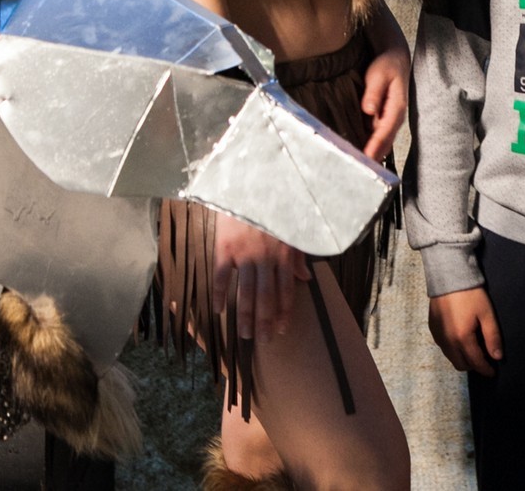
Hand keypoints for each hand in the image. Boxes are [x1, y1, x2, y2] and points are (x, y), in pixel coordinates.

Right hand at [212, 213, 311, 338]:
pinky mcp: (224, 248)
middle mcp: (265, 258)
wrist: (248, 183)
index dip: (283, 312)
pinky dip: (219, 295)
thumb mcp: (290, 229)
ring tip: (245, 334)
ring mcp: (244, 254)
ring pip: (245, 292)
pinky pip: (221, 277)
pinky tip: (219, 311)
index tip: (281, 330)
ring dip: (245, 316)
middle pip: (266, 297)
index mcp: (283, 254)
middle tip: (263, 341)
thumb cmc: (272, 207)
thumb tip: (306, 278)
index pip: (285, 290)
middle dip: (265, 321)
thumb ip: (297, 255)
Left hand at [360, 31, 409, 161]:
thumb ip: (374, 91)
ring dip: (372, 156)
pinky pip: (377, 138)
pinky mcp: (383, 120)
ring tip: (358, 170)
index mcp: (397, 108)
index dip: (375, 146)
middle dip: (374, 157)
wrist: (395, 59)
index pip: (385, 131)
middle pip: (385, 143)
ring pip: (382, 144)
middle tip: (359, 172)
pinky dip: (370, 148)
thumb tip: (369, 109)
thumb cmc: (387, 65)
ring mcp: (390, 121)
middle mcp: (395, 118)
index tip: (365, 158)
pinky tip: (359, 156)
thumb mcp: (380, 74)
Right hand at [427, 287, 502, 375]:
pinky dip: (453, 350)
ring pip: (451, 358)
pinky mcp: (432, 330)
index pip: (475, 362)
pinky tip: (460, 339)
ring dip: (462, 358)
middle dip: (474, 366)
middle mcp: (447, 342)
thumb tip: (497, 357)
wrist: (448, 277)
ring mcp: (438, 336)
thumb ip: (492, 337)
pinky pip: (444, 348)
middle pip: (461, 365)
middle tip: (484, 359)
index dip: (485, 369)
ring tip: (473, 349)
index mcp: (462, 339)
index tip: (493, 372)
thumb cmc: (471, 295)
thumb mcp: (487, 314)